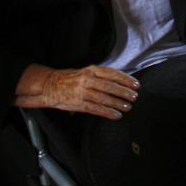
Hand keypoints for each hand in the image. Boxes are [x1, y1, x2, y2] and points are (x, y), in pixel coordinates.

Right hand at [15, 64, 139, 119]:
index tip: (135, 84)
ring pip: (104, 98)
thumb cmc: (70, 79)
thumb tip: (119, 81)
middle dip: (124, 92)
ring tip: (128, 107)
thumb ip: (100, 75)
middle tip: (134, 96)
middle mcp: (87, 80)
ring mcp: (82, 92)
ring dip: (118, 103)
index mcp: (90, 70)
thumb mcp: (85, 71)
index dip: (125, 79)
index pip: (111, 73)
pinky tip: (116, 115)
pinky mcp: (78, 104)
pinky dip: (108, 112)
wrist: (50, 86)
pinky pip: (96, 109)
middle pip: (110, 86)